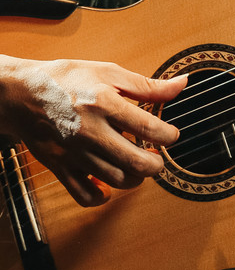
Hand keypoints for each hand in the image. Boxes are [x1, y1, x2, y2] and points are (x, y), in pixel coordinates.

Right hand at [0, 57, 186, 205]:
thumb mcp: (109, 72)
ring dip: (135, 178)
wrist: (18, 93)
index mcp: (104, 103)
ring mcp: (73, 151)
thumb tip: (181, 85)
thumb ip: (147, 85)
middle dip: (157, 164)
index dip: (168, 136)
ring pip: (114, 179)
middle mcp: (89, 130)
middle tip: (159, 157)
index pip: (147, 128)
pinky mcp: (59, 165)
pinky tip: (110, 187)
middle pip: (135, 162)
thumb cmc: (66, 79)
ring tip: (139, 165)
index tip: (171, 135)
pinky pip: (83, 194)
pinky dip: (101, 197)